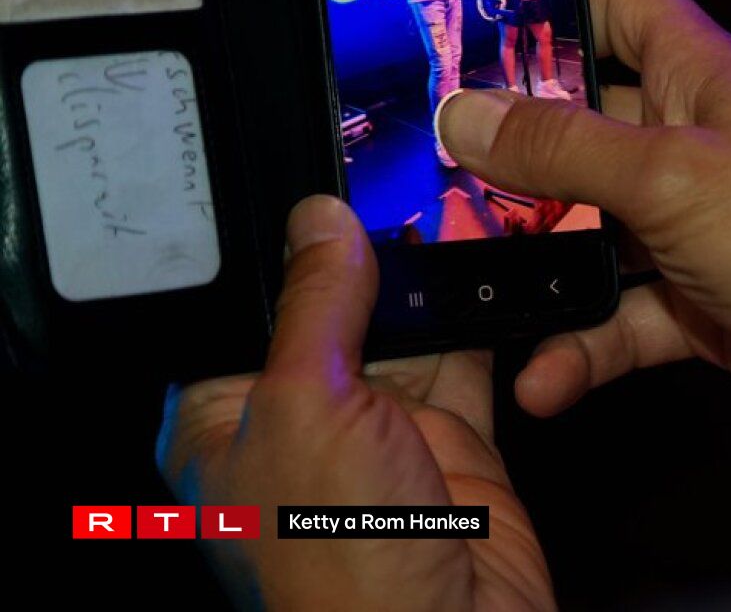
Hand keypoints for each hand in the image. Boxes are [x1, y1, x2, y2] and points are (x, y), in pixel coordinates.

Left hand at [157, 195, 551, 609]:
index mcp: (225, 418)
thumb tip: (319, 221)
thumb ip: (316, 302)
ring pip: (402, 329)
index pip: (241, 309)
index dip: (277, 252)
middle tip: (395, 186)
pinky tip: (489, 270)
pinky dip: (482, 318)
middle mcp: (299, 421)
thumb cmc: (339, 559)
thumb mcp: (307, 402)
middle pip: (330, 310)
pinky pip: (465, 360)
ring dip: (428, 281)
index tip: (313, 189)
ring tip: (450, 209)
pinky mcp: (449, 440)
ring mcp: (378, 431)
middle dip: (365, 256)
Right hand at [438, 0, 730, 512]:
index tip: (478, 33)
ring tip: (471, 288)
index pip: (625, 1)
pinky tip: (547, 378)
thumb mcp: (670, 176)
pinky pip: (622, 319)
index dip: (559, 3)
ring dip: (540, 264)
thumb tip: (467, 112)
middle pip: (588, 125)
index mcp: (703, 77)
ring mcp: (702, 227)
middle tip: (436, 182)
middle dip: (517, 156)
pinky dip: (583, 347)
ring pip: (595, 231)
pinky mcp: (705, 304)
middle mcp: (700, 142)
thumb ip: (563, 146)